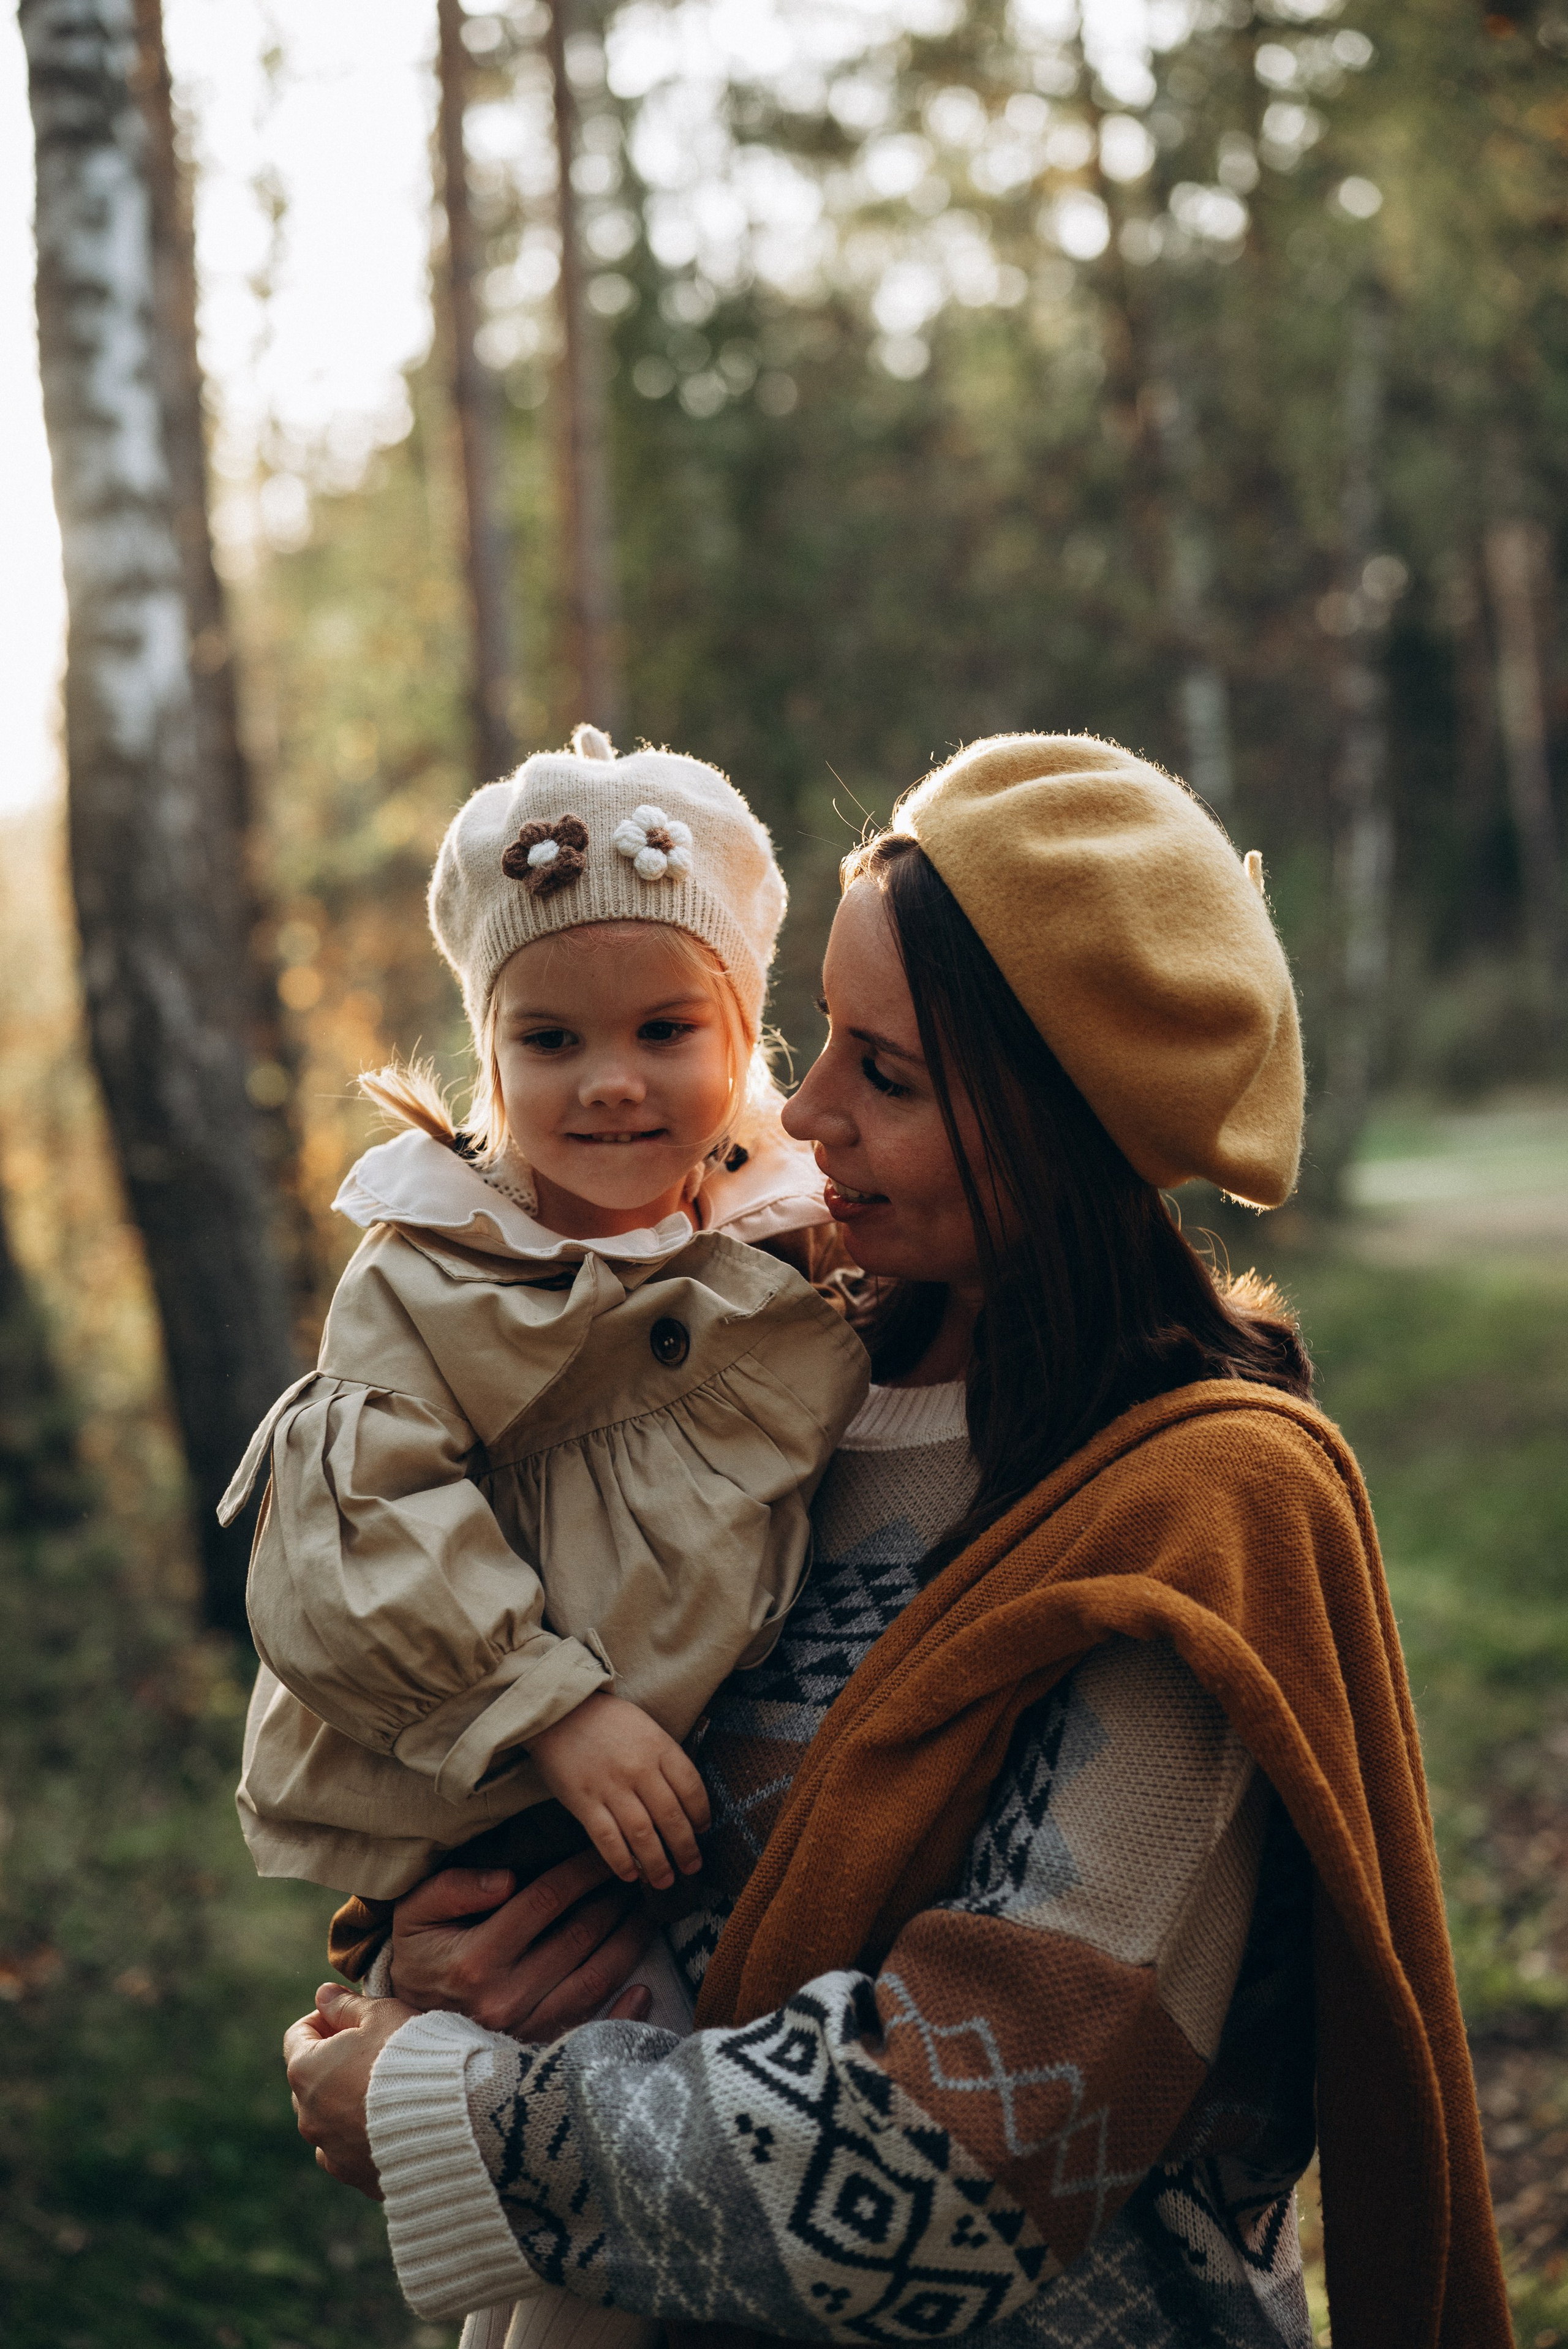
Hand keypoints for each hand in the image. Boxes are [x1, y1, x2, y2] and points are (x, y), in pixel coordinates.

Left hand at [283, 1985, 414, 2199]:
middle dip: (334, 2061)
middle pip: (311, 2080)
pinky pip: (351, 2151)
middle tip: (373, 2047)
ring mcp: (332, 2152)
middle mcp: (309, 2117)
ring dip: (346, 2101)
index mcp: (307, 2071)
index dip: (324, 2018)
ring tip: (388, 2087)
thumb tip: (323, 1995)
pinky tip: (395, 2120)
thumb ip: (347, 2005)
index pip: (297, 2036)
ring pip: (328, 2119)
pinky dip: (364, 2135)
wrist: (450, 2116)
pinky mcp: (357, 2177)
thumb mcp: (382, 2014)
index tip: (350, 2013)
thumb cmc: (412, 2056)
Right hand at [389, 1851, 657, 2037]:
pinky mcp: (537, 2053)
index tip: (605, 1852)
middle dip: (614, 1900)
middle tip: (639, 1874)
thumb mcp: (414, 1914)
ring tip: (647, 1914)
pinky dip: (623, 2011)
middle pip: (579, 1937)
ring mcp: (525, 2030)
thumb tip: (506, 1878)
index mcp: (476, 1958)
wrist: (404, 2035)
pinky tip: (645, 1988)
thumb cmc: (418, 1959)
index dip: (581, 1872)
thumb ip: (453, 1889)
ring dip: (628, 1943)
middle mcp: (505, 1997)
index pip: (545, 1901)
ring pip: (593, 1980)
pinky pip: (590, 2028)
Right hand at [529, 1693, 710, 1888]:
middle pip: (671, 1817)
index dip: (701, 1814)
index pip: (692, 1787)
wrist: (558, 1710)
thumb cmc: (607, 1721)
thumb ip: (664, 1759)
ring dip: (657, 1863)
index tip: (702, 1830)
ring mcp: (610, 1785)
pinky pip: (607, 1838)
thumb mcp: (645, 1728)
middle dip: (685, 1848)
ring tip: (665, 1881)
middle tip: (692, 1867)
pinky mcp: (583, 1800)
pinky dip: (621, 1860)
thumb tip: (684, 1800)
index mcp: (659, 1746)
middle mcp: (639, 1768)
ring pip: (642, 1834)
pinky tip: (630, 1875)